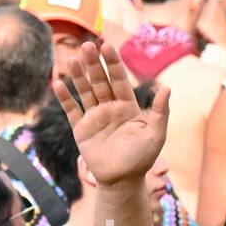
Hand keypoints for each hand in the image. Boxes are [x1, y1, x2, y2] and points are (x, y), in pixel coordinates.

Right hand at [55, 42, 169, 188]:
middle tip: (87, 45)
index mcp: (128, 107)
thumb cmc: (142, 159)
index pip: (120, 80)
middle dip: (94, 64)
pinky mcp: (81, 128)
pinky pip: (71, 109)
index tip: (107, 45)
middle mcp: (110, 108)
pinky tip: (58, 83)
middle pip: (100, 81)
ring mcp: (94, 117)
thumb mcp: (156, 136)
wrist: (122, 180)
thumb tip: (167, 88)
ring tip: (71, 59)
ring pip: (84, 91)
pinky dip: (65, 97)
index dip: (114, 63)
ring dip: (78, 75)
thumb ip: (161, 112)